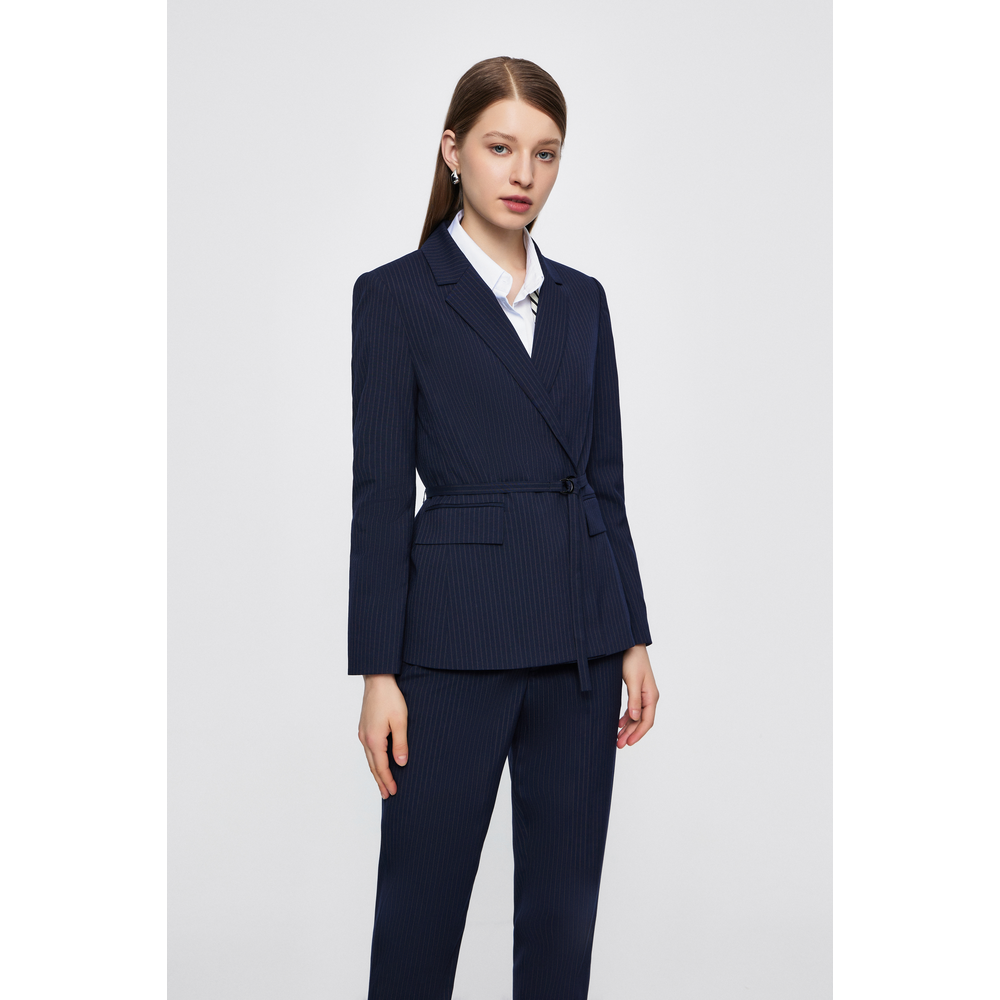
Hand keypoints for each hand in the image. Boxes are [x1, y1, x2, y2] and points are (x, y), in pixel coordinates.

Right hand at [358, 673, 408, 798]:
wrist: (377, 680)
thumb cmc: (390, 698)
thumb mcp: (400, 721)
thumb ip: (400, 743)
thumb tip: (400, 763)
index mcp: (374, 740)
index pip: (381, 767)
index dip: (387, 781)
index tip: (393, 792)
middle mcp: (365, 739)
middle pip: (372, 766)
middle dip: (380, 781)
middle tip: (387, 795)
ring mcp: (363, 733)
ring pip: (369, 758)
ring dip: (376, 772)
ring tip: (382, 783)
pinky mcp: (364, 727)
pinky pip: (368, 749)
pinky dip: (373, 760)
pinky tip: (378, 762)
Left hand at [618, 644, 658, 747]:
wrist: (630, 644)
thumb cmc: (632, 659)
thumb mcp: (632, 680)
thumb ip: (634, 699)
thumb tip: (635, 717)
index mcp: (651, 696)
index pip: (647, 721)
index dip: (638, 734)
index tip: (628, 743)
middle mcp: (649, 697)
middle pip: (641, 721)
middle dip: (631, 734)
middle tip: (619, 745)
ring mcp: (643, 694)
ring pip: (637, 716)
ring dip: (628, 728)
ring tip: (617, 738)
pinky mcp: (636, 690)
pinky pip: (633, 709)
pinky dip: (626, 718)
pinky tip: (619, 723)